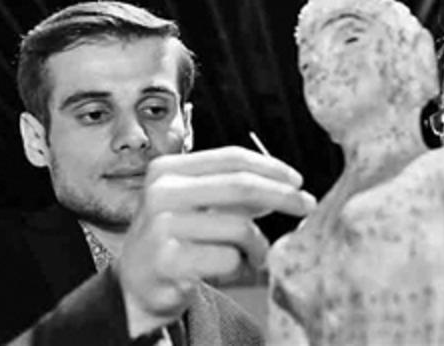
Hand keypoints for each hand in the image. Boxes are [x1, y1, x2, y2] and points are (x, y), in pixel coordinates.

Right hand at [115, 146, 315, 337]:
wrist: (136, 284)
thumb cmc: (175, 238)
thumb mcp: (197, 204)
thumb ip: (234, 191)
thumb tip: (286, 186)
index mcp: (168, 169)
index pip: (232, 158)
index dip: (271, 167)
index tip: (298, 180)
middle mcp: (162, 192)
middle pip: (241, 186)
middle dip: (283, 196)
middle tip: (307, 205)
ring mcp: (162, 226)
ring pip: (239, 227)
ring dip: (259, 244)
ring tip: (257, 254)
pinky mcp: (168, 261)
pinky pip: (229, 258)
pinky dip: (240, 265)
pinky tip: (229, 267)